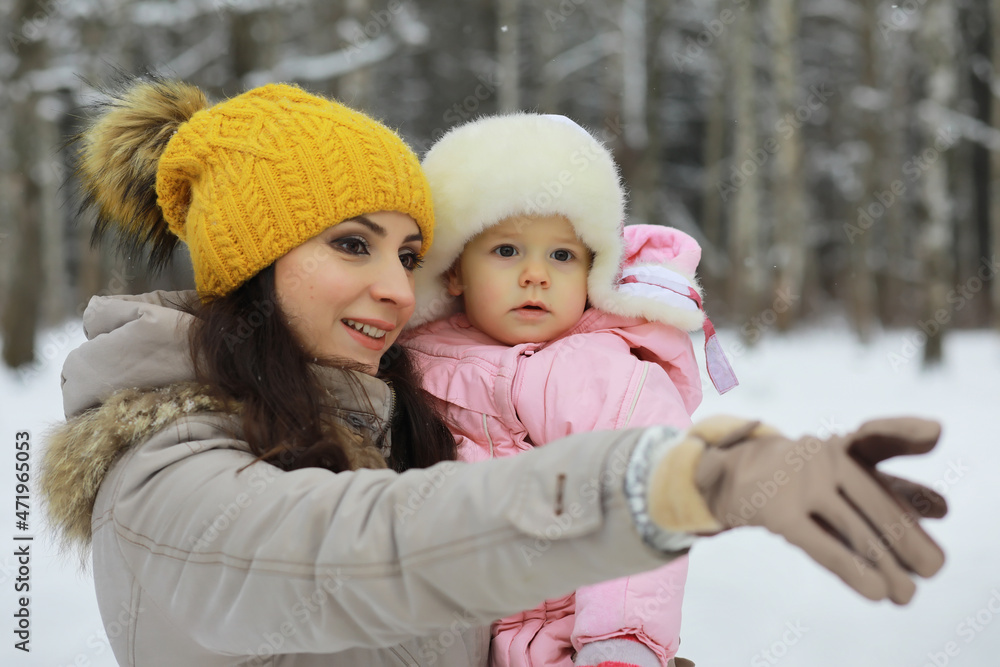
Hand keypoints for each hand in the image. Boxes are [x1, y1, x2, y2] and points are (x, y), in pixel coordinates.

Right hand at [647, 416, 946, 603]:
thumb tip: (942, 510)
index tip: (935, 433)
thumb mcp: (845, 473)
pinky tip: (874, 591)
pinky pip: (821, 545)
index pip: (877, 436)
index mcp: (843, 446)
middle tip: (933, 568)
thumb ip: (891, 486)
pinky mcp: (776, 513)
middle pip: (875, 501)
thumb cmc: (805, 476)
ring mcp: (798, 484)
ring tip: (906, 594)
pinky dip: (852, 570)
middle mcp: (822, 458)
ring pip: (853, 529)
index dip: (904, 431)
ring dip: (886, 565)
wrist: (735, 474)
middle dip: (908, 538)